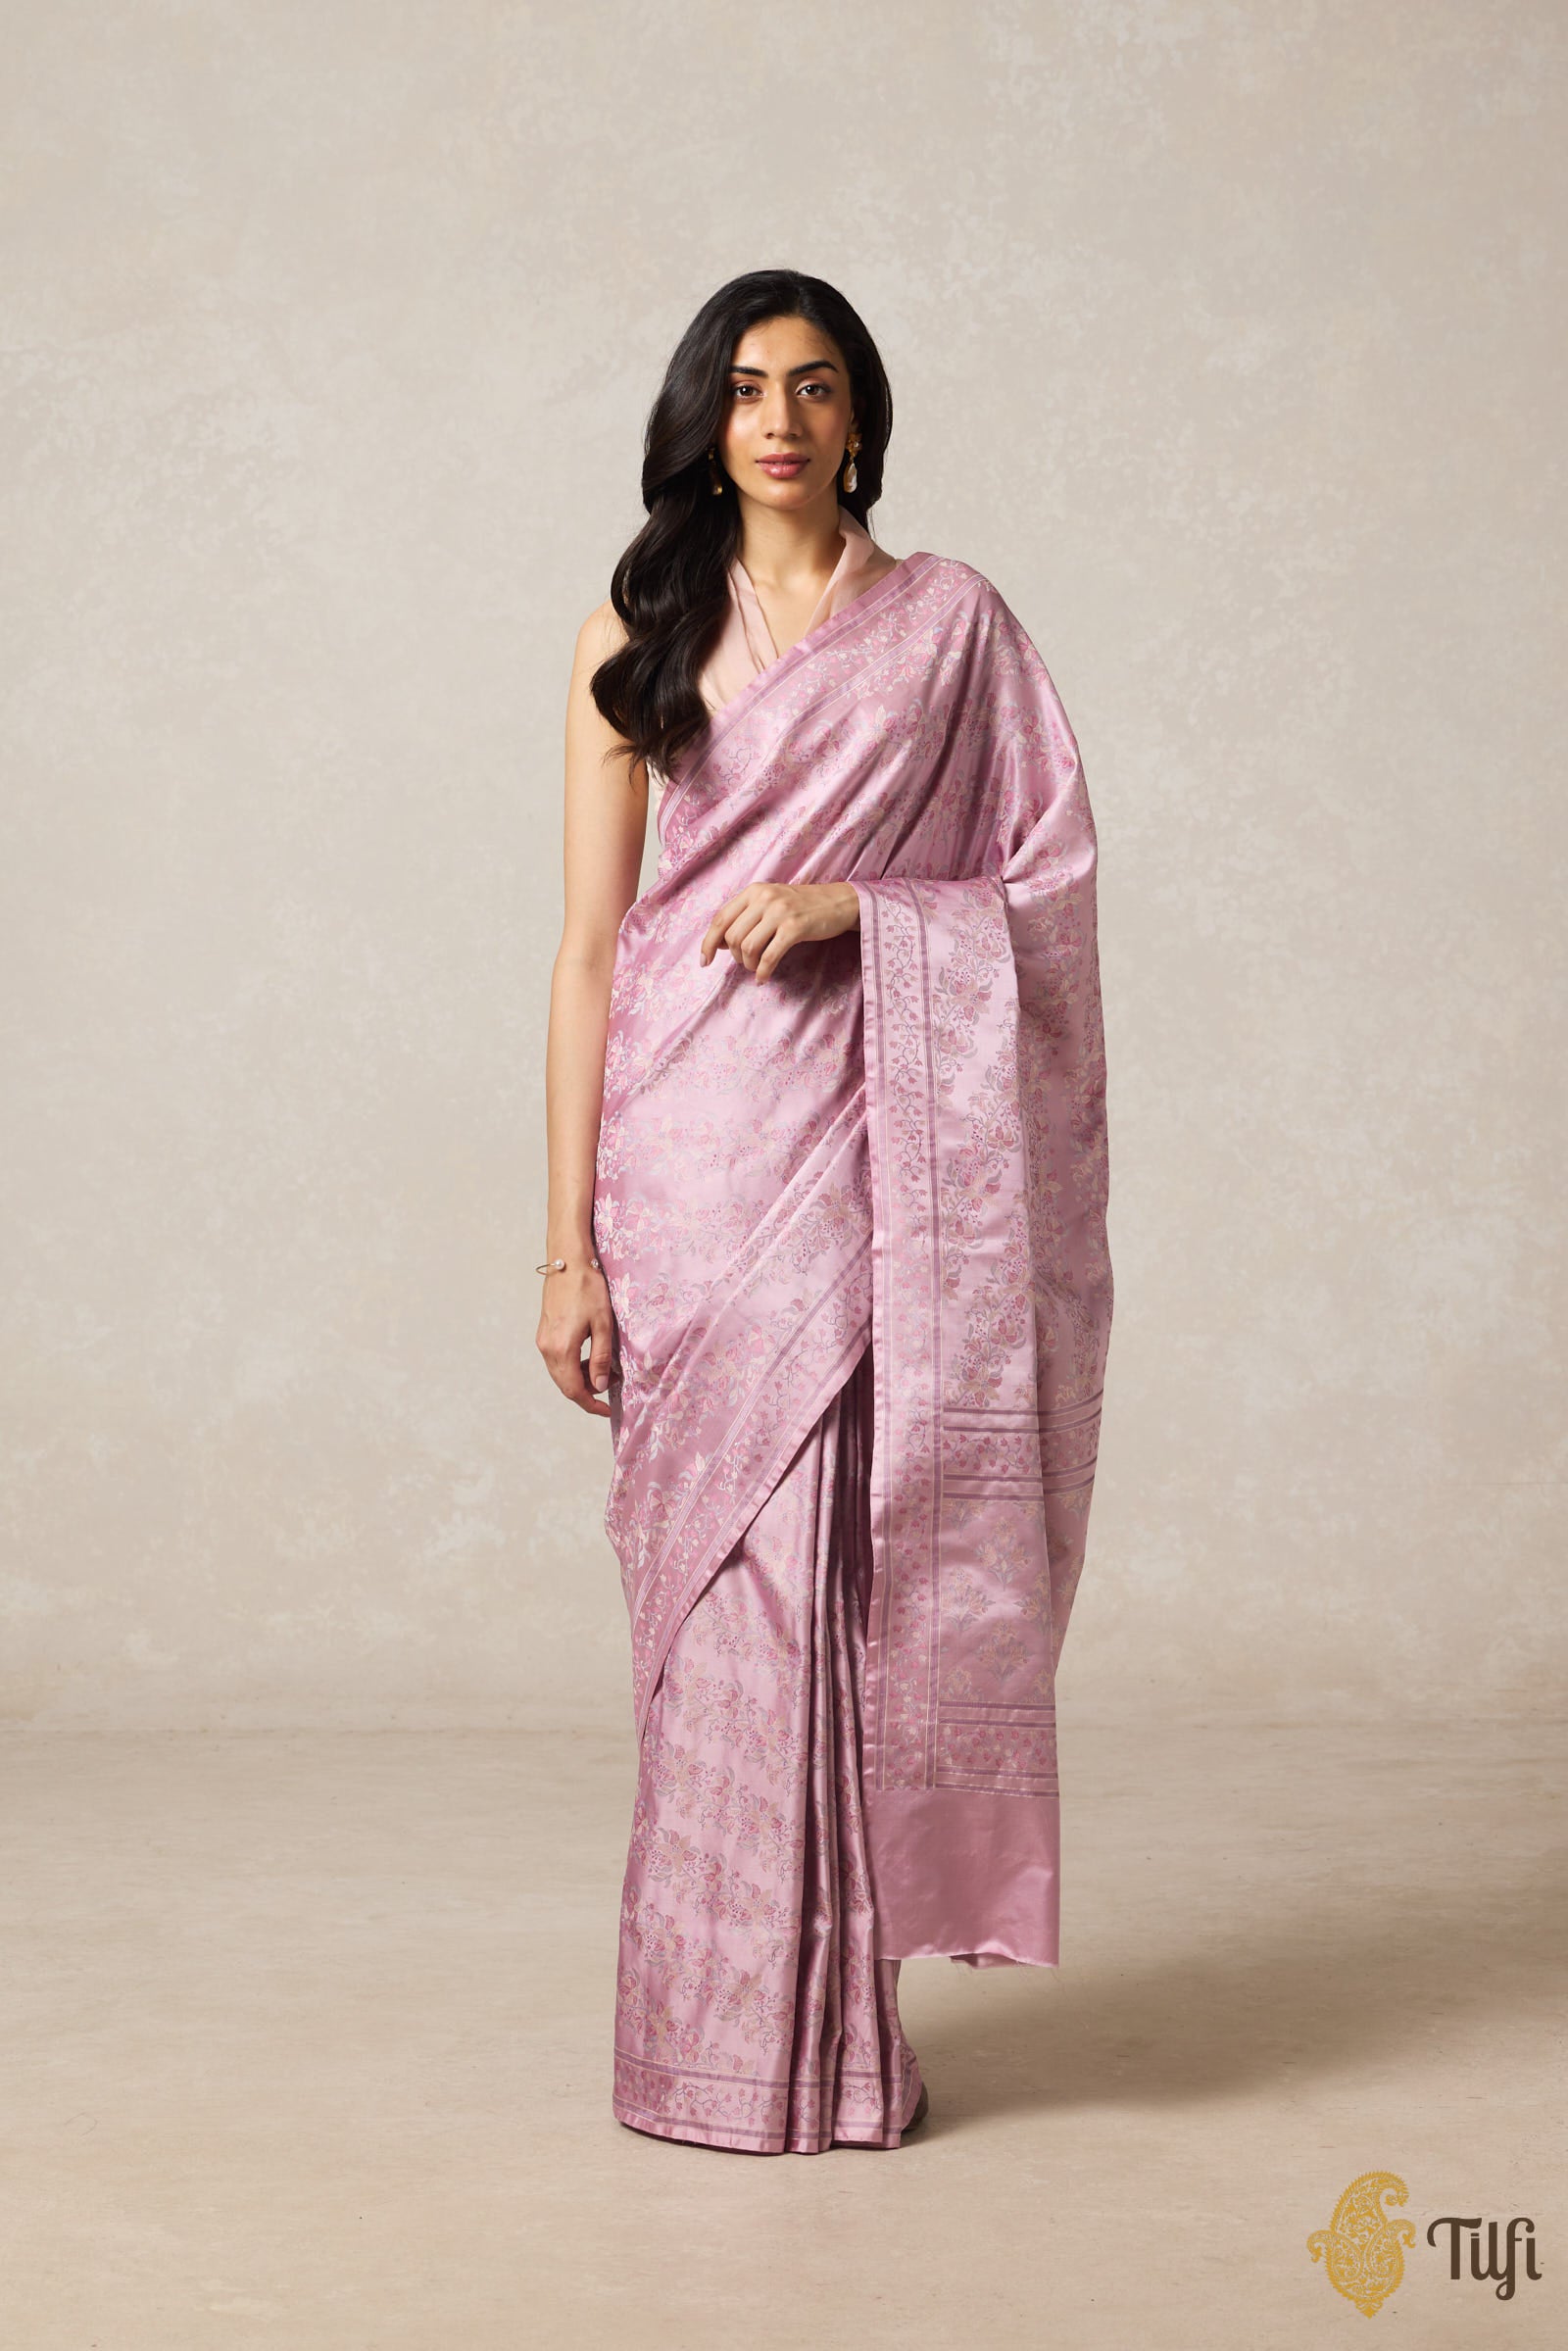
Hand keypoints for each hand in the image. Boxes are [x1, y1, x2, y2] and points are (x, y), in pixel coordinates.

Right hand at [535, 1262, 618, 1417]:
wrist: (567, 1262)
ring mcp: (543, 1340)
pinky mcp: (544, 1333)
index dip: (591, 1404)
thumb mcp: (602, 1324)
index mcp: (561, 1349)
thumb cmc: (588, 1288)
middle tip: (611, 1388)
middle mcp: (547, 1348)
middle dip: (587, 1393)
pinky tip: (589, 1357)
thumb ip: (601, 1358)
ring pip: (560, 1374)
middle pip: (565, 1385)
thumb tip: (600, 1385)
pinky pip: (557, 1360)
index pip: (574, 1390)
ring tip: (604, 1371)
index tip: (607, 1410)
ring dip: (580, 1379)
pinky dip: (573, 1367)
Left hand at [699, 881, 859, 980]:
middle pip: (733, 937)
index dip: (708, 943)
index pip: (720, 919)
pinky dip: (763, 971)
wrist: (838, 902)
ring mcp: (780, 912)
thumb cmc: (802, 906)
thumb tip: (721, 944)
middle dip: (736, 957)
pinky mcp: (795, 928)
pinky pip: (769, 956)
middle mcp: (764, 898)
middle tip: (747, 963)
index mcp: (753, 891)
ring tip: (757, 969)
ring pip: (748, 947)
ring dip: (749, 965)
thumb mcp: (771, 902)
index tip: (705, 961)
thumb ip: (746, 917)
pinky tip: (764, 978)